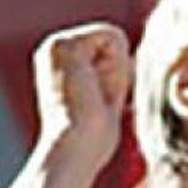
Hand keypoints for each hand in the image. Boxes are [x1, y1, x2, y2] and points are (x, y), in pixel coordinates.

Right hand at [31, 22, 131, 182]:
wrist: (73, 151)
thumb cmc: (91, 141)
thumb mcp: (105, 99)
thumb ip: (112, 77)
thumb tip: (134, 61)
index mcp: (60, 62)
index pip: (108, 47)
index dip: (116, 75)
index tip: (97, 104)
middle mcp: (53, 49)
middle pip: (112, 40)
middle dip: (116, 72)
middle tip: (95, 102)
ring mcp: (56, 44)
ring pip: (113, 37)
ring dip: (114, 72)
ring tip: (92, 95)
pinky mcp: (63, 45)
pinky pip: (112, 37)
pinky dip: (113, 66)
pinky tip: (92, 87)